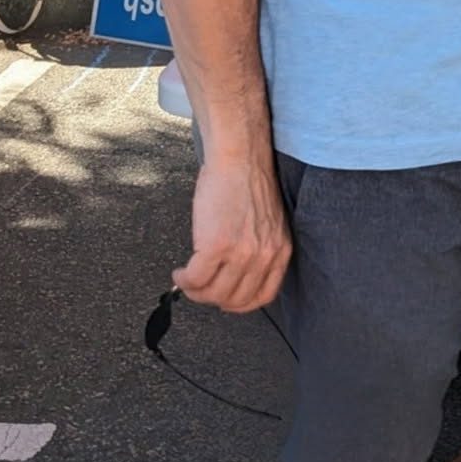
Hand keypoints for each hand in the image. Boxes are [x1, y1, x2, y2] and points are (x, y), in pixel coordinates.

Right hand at [173, 154, 291, 313]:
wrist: (240, 158)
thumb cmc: (248, 183)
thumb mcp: (267, 223)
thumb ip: (259, 249)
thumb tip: (236, 274)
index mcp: (280, 250)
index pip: (263, 296)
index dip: (239, 304)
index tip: (224, 299)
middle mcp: (264, 255)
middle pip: (234, 299)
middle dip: (212, 298)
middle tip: (198, 288)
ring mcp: (241, 252)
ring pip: (213, 294)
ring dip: (195, 291)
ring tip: (187, 279)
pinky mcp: (217, 246)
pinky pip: (195, 279)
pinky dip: (183, 281)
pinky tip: (180, 272)